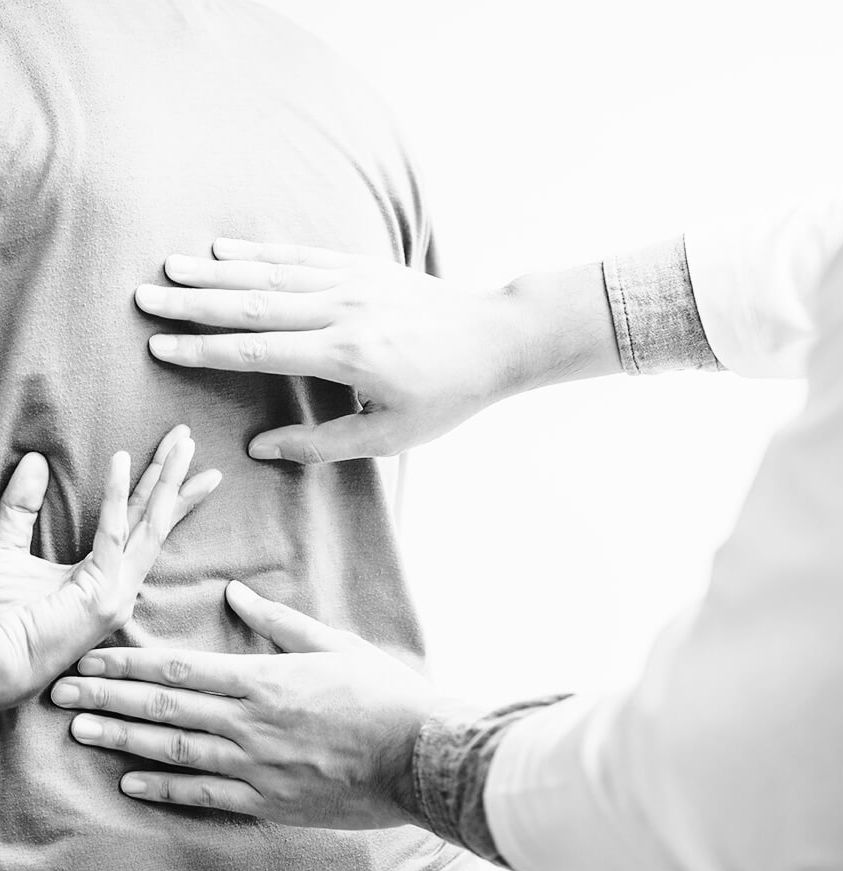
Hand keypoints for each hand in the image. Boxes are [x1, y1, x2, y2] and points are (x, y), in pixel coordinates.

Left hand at [0, 425, 219, 709]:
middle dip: (174, 475)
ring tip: (183, 445)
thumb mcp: (6, 545)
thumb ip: (21, 506)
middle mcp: (119, 581)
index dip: (157, 486)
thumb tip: (36, 460)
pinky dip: (115, 496)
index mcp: (103, 573)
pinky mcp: (104, 595)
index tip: (175, 454)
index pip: (137, 520)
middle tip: (189, 438)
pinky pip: (112, 534)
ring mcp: (118, 591)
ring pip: (151, 522)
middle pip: (154, 517)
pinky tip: (122, 461)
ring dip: (167, 480)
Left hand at [53, 580, 440, 828]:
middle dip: (110, 697)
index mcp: (265, 679)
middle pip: (165, 709)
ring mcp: (254, 766)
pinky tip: (131, 783)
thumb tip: (236, 592)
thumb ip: (279, 621)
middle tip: (63, 692)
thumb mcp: (334, 643)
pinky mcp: (267, 800)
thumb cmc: (380, 691)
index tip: (94, 658)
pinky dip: (165, 789)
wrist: (416, 753)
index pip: (182, 670)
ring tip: (80, 729)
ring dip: (123, 740)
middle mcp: (249, 723)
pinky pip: (205, 795)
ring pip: (174, 752)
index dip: (132, 665)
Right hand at [134, 239, 619, 462]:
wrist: (494, 338)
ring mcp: (352, 282)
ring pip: (271, 274)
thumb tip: (262, 447)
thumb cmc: (445, 395)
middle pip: (253, 304)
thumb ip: (323, 444)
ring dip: (217, 272)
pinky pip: (301, 256)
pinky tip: (227, 249)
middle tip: (144, 299)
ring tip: (170, 269)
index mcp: (345, 356)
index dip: (206, 351)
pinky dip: (260, 253)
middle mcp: (341, 311)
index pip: (258, 351)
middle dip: (194, 304)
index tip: (161, 348)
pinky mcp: (363, 266)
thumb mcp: (391, 436)